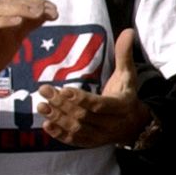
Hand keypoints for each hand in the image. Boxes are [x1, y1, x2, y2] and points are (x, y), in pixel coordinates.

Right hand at [0, 0, 56, 92]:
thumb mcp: (14, 38)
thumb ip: (27, 25)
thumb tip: (46, 13)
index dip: (37, 1)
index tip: (54, 9)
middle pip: (11, 0)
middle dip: (33, 4)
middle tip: (50, 11)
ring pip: (0, 8)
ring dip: (21, 9)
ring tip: (38, 13)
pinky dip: (3, 21)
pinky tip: (18, 22)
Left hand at [37, 29, 149, 146]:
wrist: (135, 124)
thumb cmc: (127, 94)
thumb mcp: (128, 75)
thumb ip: (124, 54)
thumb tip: (128, 31)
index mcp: (122, 106)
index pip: (100, 105)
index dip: (82, 99)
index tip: (64, 89)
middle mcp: (112, 124)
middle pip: (84, 116)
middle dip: (63, 104)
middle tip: (44, 90)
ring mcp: (101, 136)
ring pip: (77, 129)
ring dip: (58, 118)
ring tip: (41, 105)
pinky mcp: (92, 143)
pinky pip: (74, 141)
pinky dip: (59, 134)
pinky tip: (46, 124)